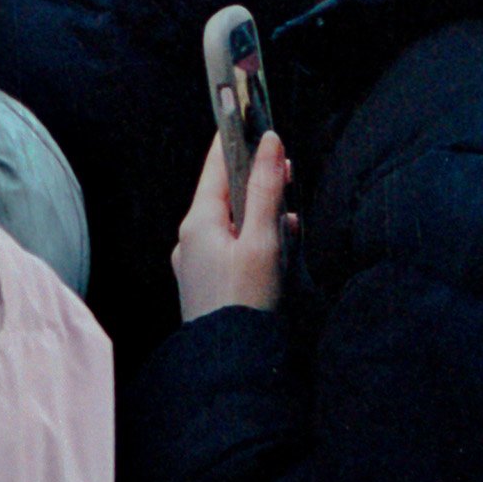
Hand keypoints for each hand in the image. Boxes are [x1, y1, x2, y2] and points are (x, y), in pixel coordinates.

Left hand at [173, 130, 293, 322]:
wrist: (229, 368)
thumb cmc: (247, 303)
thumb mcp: (263, 240)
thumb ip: (266, 189)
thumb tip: (270, 142)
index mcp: (198, 222)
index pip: (216, 166)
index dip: (234, 139)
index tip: (248, 114)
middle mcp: (191, 239)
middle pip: (226, 194)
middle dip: (257, 180)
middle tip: (285, 168)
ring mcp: (197, 264)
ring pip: (232, 222)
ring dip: (262, 214)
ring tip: (291, 213)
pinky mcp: (208, 284)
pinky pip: (232, 248)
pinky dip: (256, 240)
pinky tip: (281, 247)